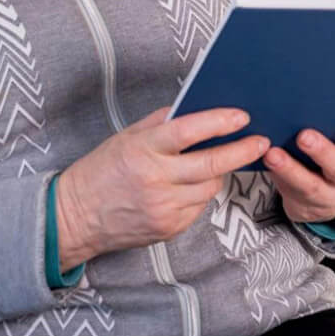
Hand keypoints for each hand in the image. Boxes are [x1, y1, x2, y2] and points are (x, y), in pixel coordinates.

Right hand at [54, 107, 267, 268]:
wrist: (72, 218)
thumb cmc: (100, 171)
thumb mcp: (125, 137)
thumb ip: (160, 123)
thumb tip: (196, 106)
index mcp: (142, 150)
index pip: (188, 131)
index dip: (218, 122)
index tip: (241, 116)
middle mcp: (155, 180)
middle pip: (211, 164)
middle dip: (242, 151)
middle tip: (261, 141)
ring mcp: (162, 208)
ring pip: (210, 187)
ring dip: (218, 174)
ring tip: (215, 163)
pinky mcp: (168, 229)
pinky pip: (198, 207)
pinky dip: (199, 195)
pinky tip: (188, 187)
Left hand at [266, 118, 334, 223]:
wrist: (330, 200)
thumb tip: (318, 100)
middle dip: (322, 152)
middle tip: (304, 136)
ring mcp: (327, 197)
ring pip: (309, 185)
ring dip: (290, 169)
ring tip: (273, 154)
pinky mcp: (304, 205)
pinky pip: (289, 191)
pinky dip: (277, 176)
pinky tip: (266, 161)